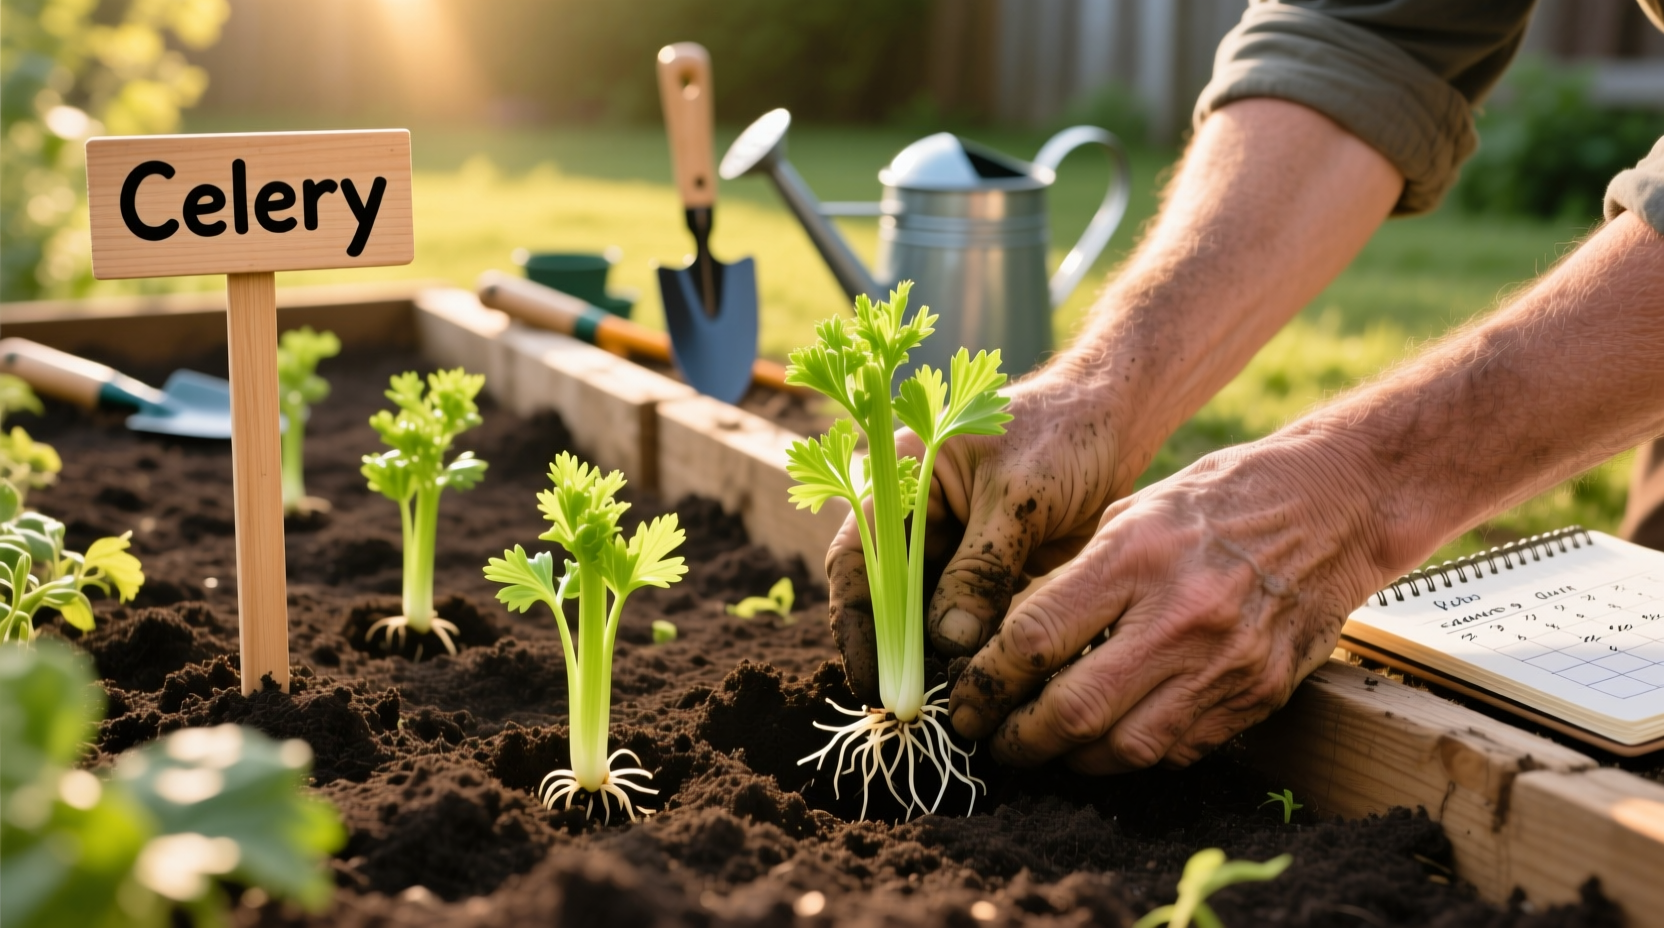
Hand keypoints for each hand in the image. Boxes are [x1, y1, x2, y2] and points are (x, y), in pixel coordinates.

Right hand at [826, 369, 1136, 701]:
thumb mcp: (1018, 497)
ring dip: (932, 659)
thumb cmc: (1063, 434)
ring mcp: (950, 544)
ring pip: (924, 614)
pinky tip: (979, 686)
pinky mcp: (985, 568)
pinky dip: (968, 651)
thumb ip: (982, 568)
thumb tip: (950, 643)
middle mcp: (913, 515)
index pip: (858, 561)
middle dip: (896, 653)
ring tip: (946, 707)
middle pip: (885, 596)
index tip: (874, 682)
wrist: (1116, 419)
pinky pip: (965, 618)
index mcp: (899, 479)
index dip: (858, 625)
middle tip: (912, 711)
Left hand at [947, 436, 1384, 771]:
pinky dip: (1135, 753)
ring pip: (1126, 747)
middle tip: (994, 741)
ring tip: (1046, 747)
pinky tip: (1111, 739)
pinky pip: (1181, 749)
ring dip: (1073, 759)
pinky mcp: (1258, 694)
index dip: (987, 682)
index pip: (1034, 640)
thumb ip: (1073, 581)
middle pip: (1074, 709)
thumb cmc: (1215, 501)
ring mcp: (1225, 663)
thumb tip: (1011, 644)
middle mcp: (1179, 617)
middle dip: (1020, 738)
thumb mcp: (1129, 515)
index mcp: (1134, 557)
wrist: (1332, 508)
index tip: (967, 698)